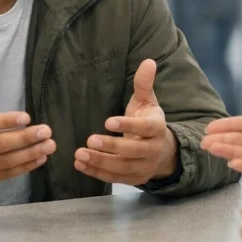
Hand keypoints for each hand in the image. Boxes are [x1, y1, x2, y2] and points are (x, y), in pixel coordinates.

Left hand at [74, 59, 177, 185]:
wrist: (162, 151)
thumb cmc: (149, 121)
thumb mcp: (147, 102)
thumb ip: (144, 84)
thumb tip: (148, 61)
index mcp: (158, 128)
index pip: (145, 128)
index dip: (127, 125)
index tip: (107, 122)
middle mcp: (154, 150)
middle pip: (133, 151)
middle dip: (111, 147)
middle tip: (89, 140)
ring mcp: (145, 167)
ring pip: (122, 167)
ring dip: (100, 162)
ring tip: (79, 154)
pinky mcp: (135, 179)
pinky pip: (115, 178)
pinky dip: (97, 173)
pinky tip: (80, 164)